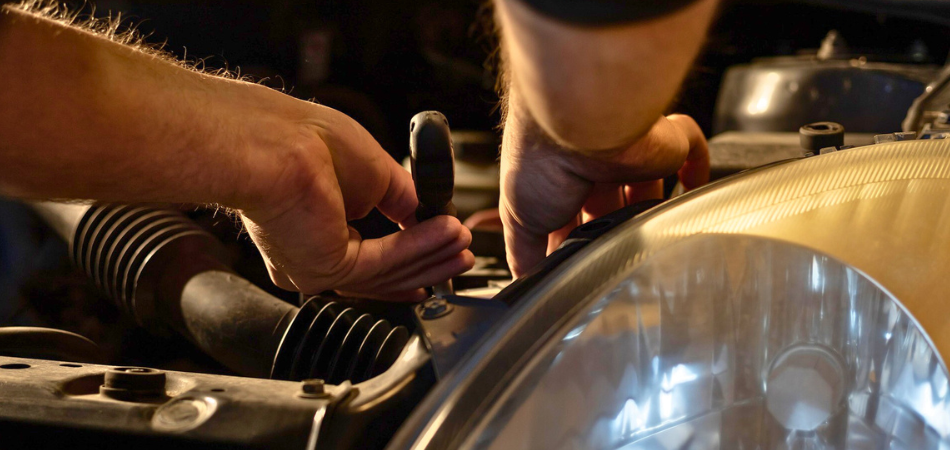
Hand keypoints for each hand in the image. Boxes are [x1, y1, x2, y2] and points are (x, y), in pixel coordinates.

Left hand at [237, 104, 473, 299]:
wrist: (278, 143)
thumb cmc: (303, 140)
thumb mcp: (371, 170)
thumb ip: (400, 198)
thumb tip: (428, 215)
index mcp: (311, 227)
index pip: (365, 257)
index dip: (407, 258)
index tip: (439, 252)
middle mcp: (309, 253)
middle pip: (380, 272)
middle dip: (427, 262)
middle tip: (461, 253)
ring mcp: (314, 266)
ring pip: (386, 271)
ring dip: (431, 255)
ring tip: (462, 243)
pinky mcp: (325, 268)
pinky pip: (384, 262)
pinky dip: (420, 248)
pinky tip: (446, 234)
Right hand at [500, 111, 708, 276]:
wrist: (578, 122)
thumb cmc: (541, 158)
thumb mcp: (518, 218)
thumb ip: (523, 251)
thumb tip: (526, 279)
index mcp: (557, 174)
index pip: (570, 217)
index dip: (573, 243)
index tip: (575, 270)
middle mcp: (594, 162)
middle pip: (612, 207)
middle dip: (609, 233)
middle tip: (611, 261)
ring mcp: (631, 152)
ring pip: (648, 187)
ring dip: (647, 214)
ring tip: (646, 241)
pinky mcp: (664, 141)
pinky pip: (690, 150)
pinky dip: (696, 170)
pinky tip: (692, 190)